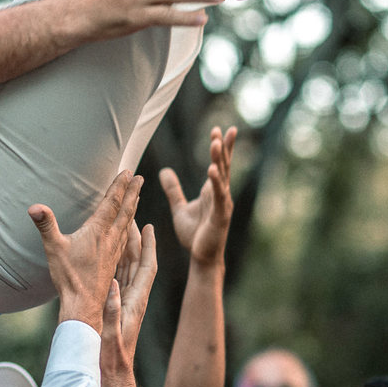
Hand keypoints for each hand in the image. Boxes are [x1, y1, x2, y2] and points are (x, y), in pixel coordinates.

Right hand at [30, 171, 143, 328]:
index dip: (119, 186)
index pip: (112, 203)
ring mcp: (114, 251)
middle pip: (126, 211)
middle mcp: (110, 239)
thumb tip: (34, 207)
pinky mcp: (112, 261)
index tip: (128, 172)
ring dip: (133, 208)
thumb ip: (46, 226)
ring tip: (137, 197)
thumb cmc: (69, 277)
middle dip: (133, 193)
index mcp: (98, 232)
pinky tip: (127, 228)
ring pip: (128, 224)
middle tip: (140, 178)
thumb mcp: (54, 248)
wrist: (84, 305)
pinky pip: (125, 238)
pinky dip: (129, 227)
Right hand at [101, 226, 157, 386]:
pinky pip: (118, 278)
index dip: (148, 246)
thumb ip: (112, 312)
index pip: (146, 267)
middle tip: (131, 217)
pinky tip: (109, 256)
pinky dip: (115, 263)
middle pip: (137, 262)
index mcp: (136, 302)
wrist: (112, 376)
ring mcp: (126, 303)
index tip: (149, 225)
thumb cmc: (112, 358)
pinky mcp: (118, 308)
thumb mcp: (111, 334)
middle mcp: (134, 299)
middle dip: (135, 239)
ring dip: (125, 248)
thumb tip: (113, 287)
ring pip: (127, 268)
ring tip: (120, 228)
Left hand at [159, 125, 235, 265]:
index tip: (219, 130)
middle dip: (223, 148)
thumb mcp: (179, 208)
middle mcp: (220, 194)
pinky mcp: (220, 216)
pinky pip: (219, 197)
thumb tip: (164, 171)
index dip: (220, 148)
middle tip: (223, 129)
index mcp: (212, 191)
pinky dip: (216, 183)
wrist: (202, 257)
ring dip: (220, 160)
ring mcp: (222, 205)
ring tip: (216, 142)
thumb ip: (173, 189)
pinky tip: (212, 170)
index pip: (218, 164)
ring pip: (222, 178)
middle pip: (223, 166)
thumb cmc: (195, 234)